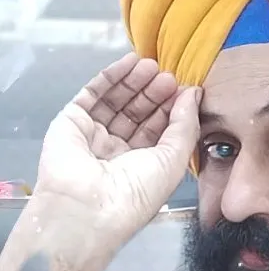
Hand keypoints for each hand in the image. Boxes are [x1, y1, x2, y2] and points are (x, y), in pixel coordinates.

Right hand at [35, 53, 200, 242]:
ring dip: (135, 82)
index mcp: (142, 168)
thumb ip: (186, 124)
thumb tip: (193, 94)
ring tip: (153, 66)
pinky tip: (129, 63)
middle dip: (154, 94)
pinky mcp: (72, 123)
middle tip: (169, 76)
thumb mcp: (174, 160)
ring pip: (117, 102)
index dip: (172, 109)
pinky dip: (111, 77)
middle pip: (138, 114)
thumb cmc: (134, 194)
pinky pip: (93, 95)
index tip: (185, 89)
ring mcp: (94, 137)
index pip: (159, 131)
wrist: (86, 207)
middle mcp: (117, 153)